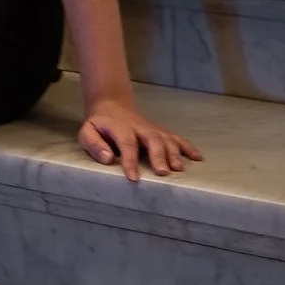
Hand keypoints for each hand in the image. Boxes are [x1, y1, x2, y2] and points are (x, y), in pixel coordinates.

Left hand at [77, 95, 200, 180]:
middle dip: (158, 155)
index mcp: (120, 128)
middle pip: (152, 139)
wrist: (112, 106)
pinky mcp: (161, 130)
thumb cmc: (99, 125)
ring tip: (179, 169)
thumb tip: (108, 158)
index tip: (134, 178)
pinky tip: (197, 158)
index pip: (127, 143)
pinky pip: (176, 137)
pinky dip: (188, 147)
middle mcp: (139, 127)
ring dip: (174, 153)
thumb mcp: (87, 132)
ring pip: (166, 138)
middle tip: (163, 173)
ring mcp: (152, 128)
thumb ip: (94, 144)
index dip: (130, 161)